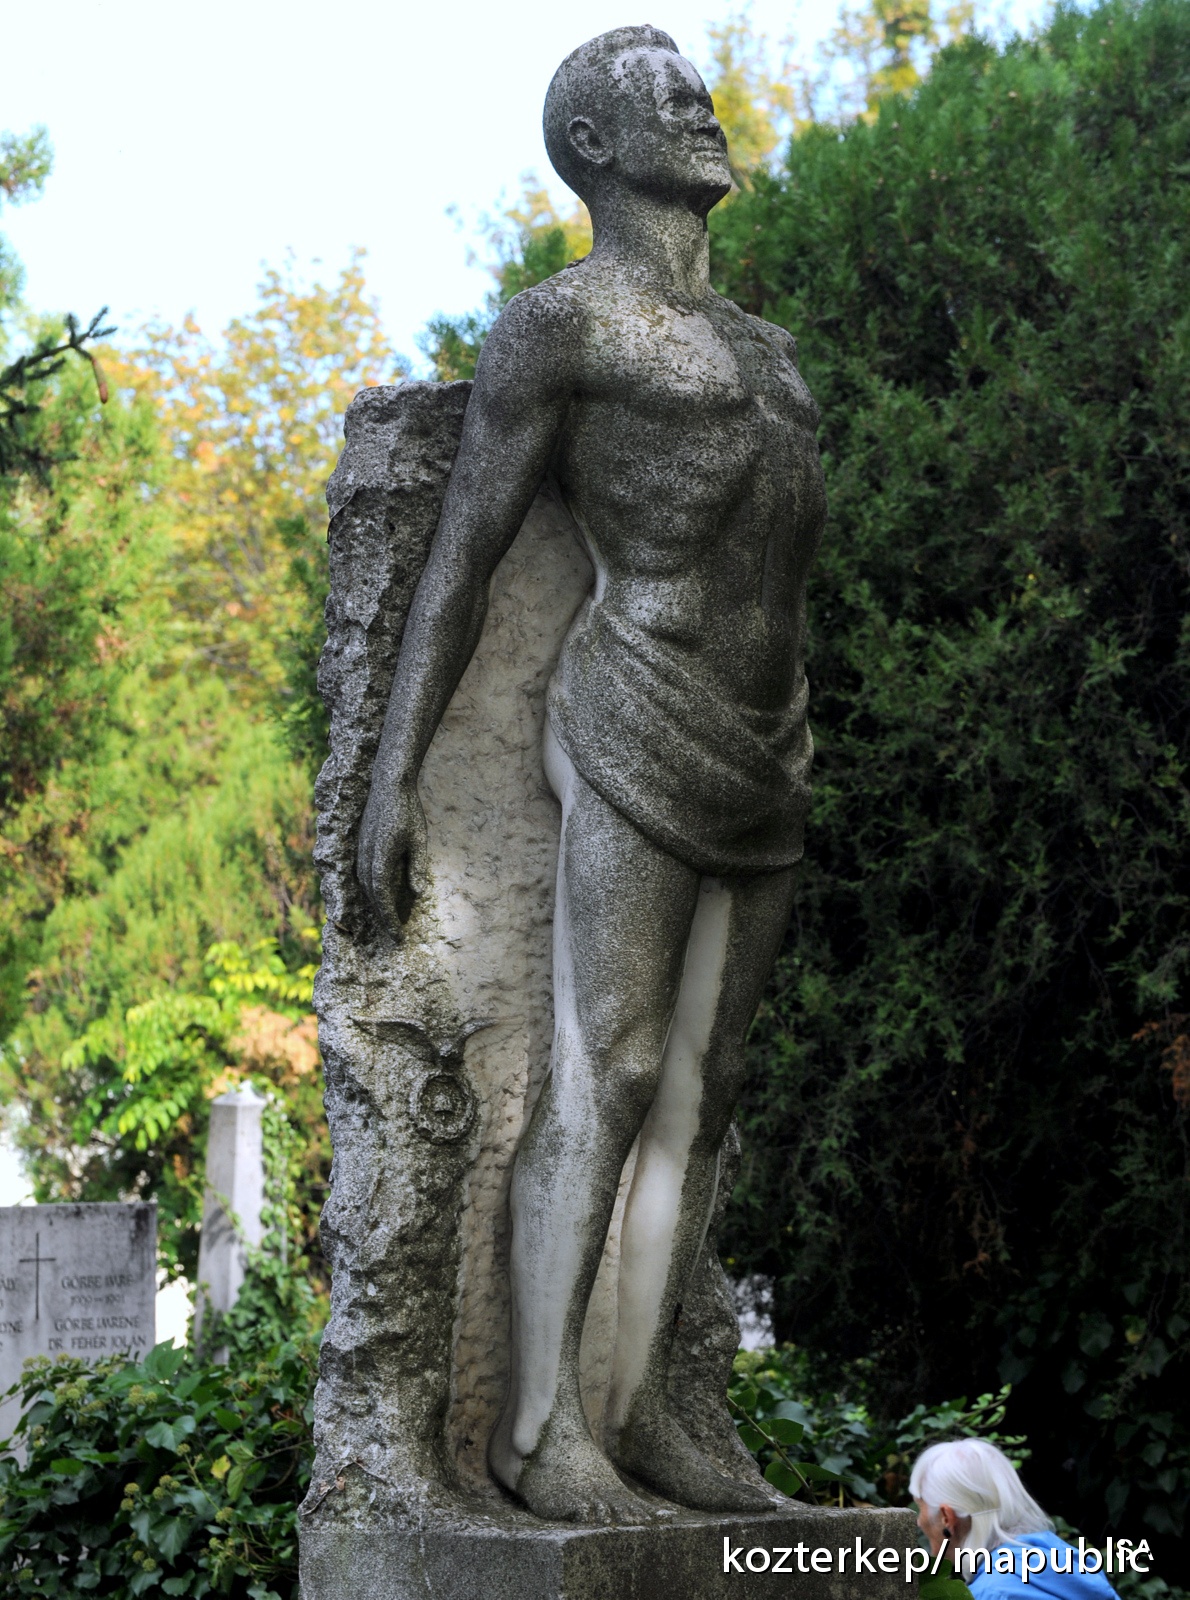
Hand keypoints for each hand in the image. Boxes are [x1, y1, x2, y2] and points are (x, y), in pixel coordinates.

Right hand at [356, 771, 428, 936]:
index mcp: (380, 858)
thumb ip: (416, 868)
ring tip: (388, 919)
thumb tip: (417, 894)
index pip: (382, 897)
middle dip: (383, 917)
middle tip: (395, 935)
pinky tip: (378, 895)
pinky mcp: (360, 845)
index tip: (398, 936)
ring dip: (375, 904)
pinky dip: (371, 889)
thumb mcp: (419, 840)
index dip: (389, 919)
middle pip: (372, 895)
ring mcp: (360, 851)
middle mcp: (365, 857)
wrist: (388, 784)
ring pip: (365, 886)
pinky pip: (363, 874)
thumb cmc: (407, 811)